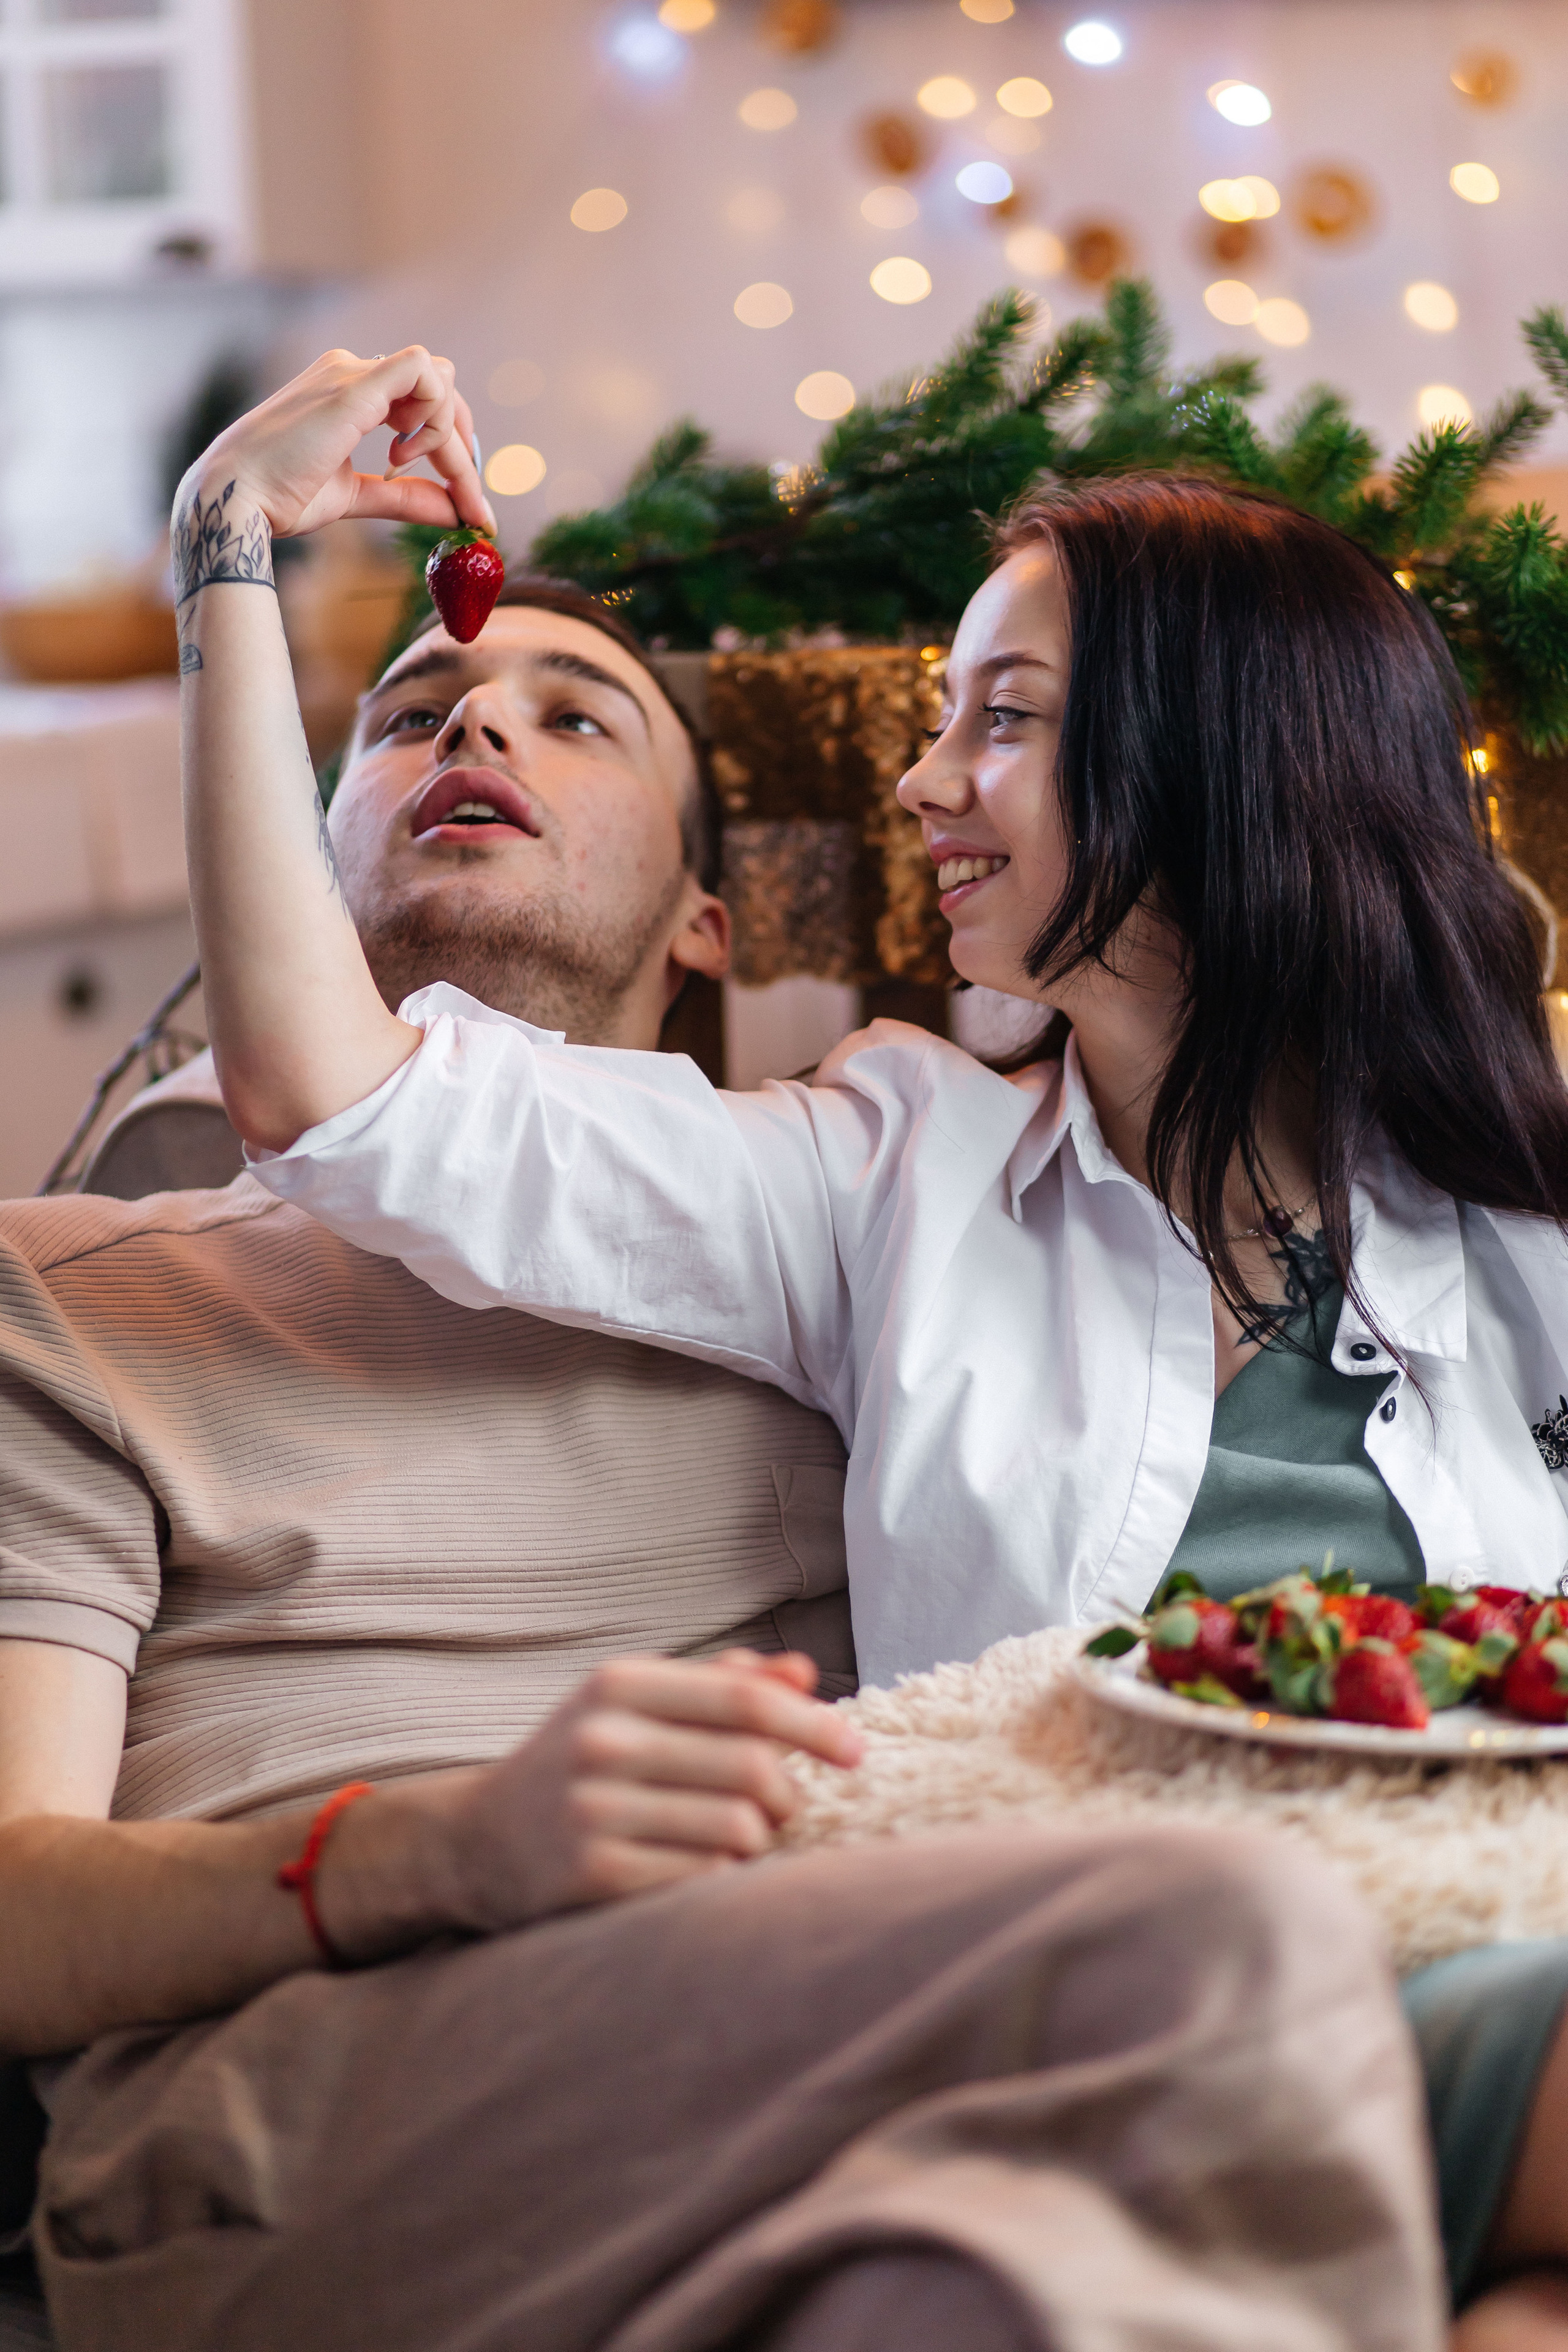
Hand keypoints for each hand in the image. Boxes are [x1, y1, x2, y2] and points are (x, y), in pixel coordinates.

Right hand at [175, 345, 496, 542]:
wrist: (237, 498)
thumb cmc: (280, 497)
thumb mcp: (357, 496)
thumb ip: (405, 497)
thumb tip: (455, 513)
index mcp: (349, 393)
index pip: (422, 402)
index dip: (452, 450)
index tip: (468, 504)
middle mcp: (352, 371)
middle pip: (439, 390)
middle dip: (462, 451)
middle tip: (471, 505)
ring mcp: (352, 373)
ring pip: (439, 377)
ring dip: (447, 435)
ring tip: (408, 471)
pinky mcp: (353, 385)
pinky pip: (425, 371)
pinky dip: (434, 416)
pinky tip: (404, 454)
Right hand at [447, 1650, 863, 1926]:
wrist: (477, 1841)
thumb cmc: (580, 1763)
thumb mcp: (634, 1705)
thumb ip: (721, 1683)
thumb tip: (805, 1672)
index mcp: (617, 1684)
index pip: (745, 1699)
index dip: (814, 1724)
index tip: (857, 1749)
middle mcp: (602, 1740)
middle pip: (752, 1766)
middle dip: (789, 1793)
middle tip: (785, 1809)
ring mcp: (593, 1810)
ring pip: (738, 1829)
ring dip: (759, 1840)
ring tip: (741, 1839)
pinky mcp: (592, 1875)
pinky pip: (705, 1879)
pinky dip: (724, 1878)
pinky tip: (706, 1870)